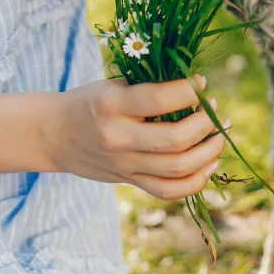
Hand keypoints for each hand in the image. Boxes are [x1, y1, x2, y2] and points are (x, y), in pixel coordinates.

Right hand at [43, 76, 225, 200]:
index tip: (201, 83)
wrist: (54, 134)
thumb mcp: (111, 85)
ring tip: (219, 135)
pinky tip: (208, 163)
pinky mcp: (128, 181)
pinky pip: (168, 190)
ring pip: (177, 168)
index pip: (160, 99)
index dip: (189, 91)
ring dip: (208, 151)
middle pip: (175, 139)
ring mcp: (123, 164)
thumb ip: (147, 88)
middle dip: (205, 123)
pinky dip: (196, 181)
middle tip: (213, 110)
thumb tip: (195, 89)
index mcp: (111, 105)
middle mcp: (117, 137)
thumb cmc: (88, 102)